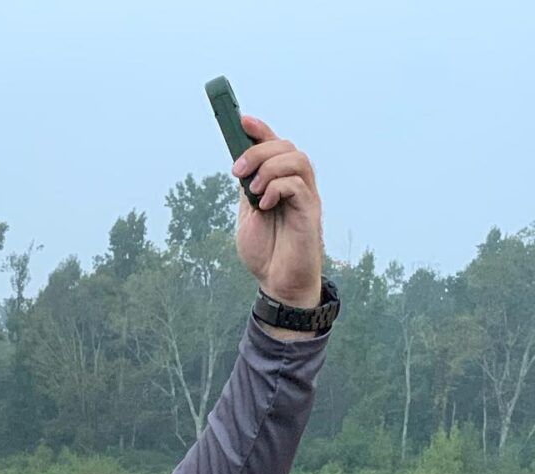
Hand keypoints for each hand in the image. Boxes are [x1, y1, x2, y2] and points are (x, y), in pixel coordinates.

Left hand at [232, 116, 322, 308]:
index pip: (274, 146)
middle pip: (285, 145)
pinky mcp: (310, 210)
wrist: (277, 282)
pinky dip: (277, 188)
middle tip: (237, 171)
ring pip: (296, 158)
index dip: (260, 130)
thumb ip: (247, 189)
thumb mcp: (247, 215)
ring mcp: (305, 196)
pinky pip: (297, 183)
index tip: (240, 120)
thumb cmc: (265, 251)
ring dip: (269, 168)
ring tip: (253, 192)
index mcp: (278, 182)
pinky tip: (265, 205)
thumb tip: (241, 163)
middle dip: (258, 150)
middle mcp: (296, 183)